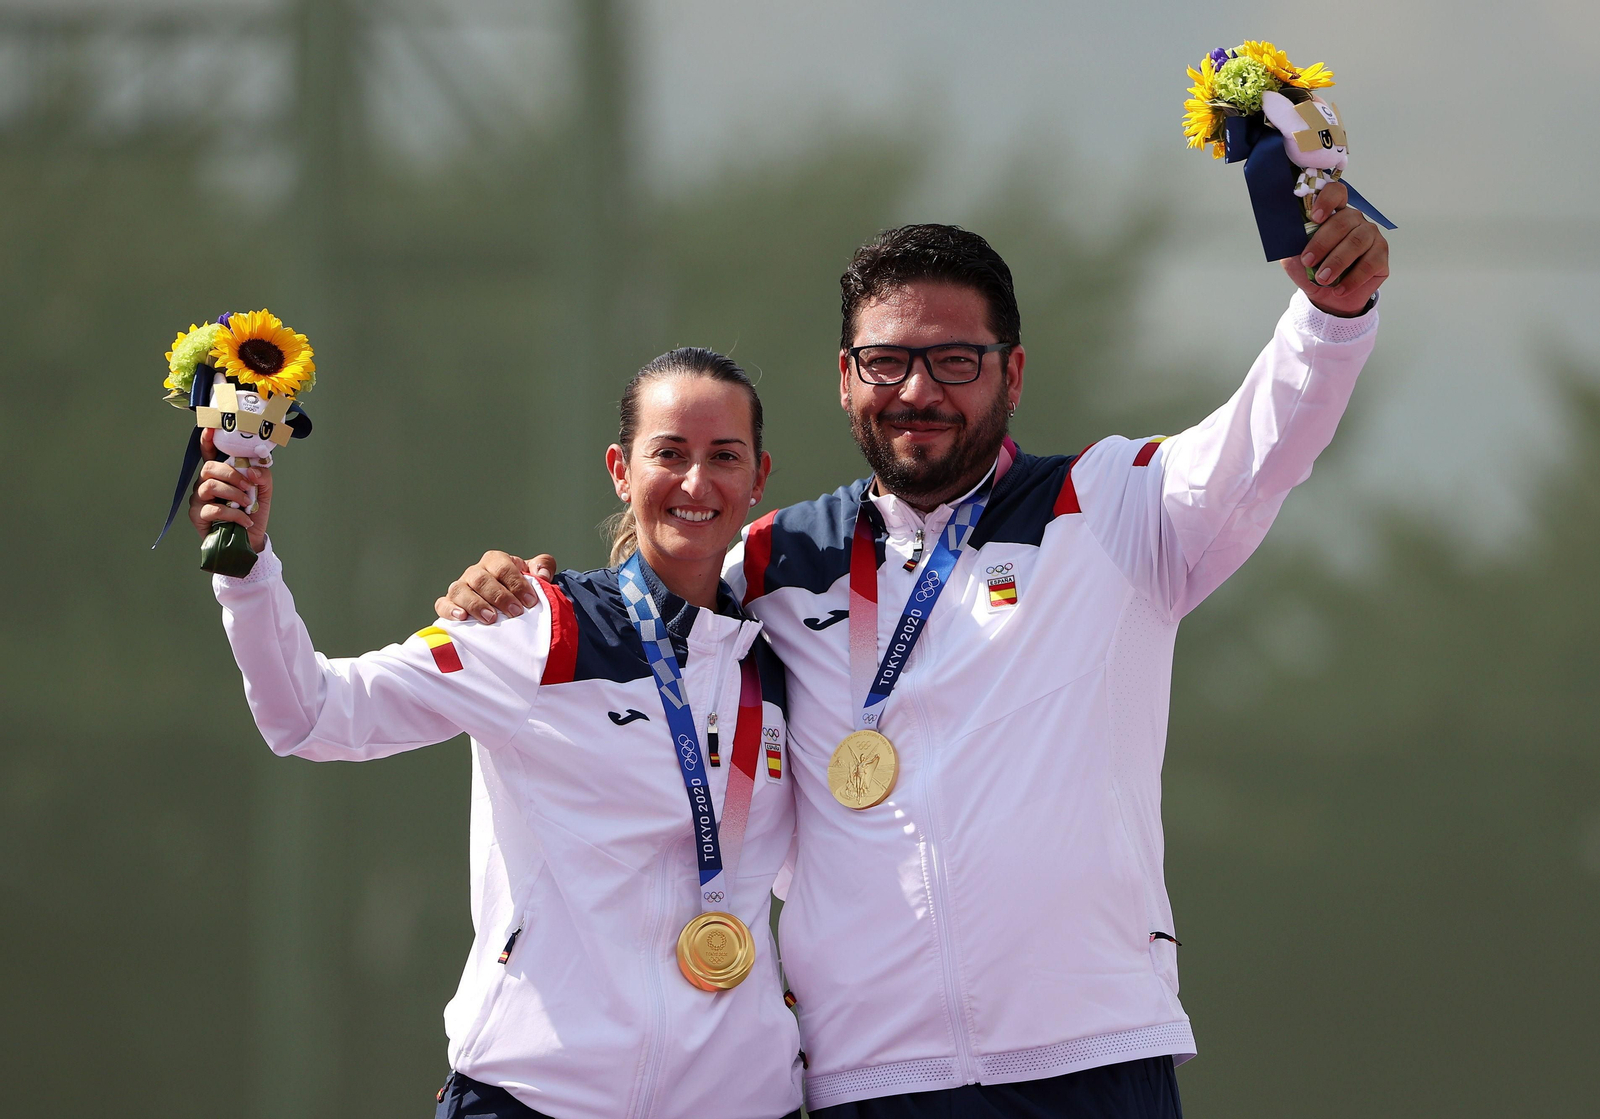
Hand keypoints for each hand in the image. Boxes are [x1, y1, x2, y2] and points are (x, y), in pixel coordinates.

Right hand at [188, 428, 271, 553]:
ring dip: (234, 494)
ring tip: (248, 504)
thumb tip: (252, 470)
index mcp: (221, 474)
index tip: (209, 428)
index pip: (210, 453)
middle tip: (248, 486)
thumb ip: (263, 476)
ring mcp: (200, 499)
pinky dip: (233, 515)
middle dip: (231, 474)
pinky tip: (244, 520)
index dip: (207, 441)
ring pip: (209, 486)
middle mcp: (206, 483)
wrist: (251, 539)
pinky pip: (212, 509)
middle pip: (209, 467)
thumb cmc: (253, 512)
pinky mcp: (197, 515)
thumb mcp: (264, 491)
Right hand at [435, 550, 555, 623]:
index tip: (530, 601)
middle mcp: (475, 572)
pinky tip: (462, 618)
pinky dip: (450, 610)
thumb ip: (543, 566)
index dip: (517, 583)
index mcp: (495, 561)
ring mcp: (461, 587)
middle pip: (481, 579)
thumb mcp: (534, 575)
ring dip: (476, 604)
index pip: (503, 567)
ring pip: (460, 590)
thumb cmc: (519, 589)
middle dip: (500, 596)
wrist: (505, 605)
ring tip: (491, 619)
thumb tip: (543, 574)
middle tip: (515, 612)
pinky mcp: (449, 603)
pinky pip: (442, 604)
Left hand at [1281, 181, 1389, 316]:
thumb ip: (1291, 242)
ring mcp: (1371, 236)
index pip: (1336, 193)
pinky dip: (1352, 279)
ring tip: (1322, 279)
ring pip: (1357, 242)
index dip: (1327, 200)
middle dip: (1323, 242)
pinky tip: (1339, 289)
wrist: (1325, 297)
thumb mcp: (1294, 257)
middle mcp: (1355, 220)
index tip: (1314, 217)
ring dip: (1337, 261)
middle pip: (1344, 221)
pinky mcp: (1381, 256)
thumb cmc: (1311, 271)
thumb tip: (1285, 231)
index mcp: (1333, 213)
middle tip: (1308, 261)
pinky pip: (1369, 264)